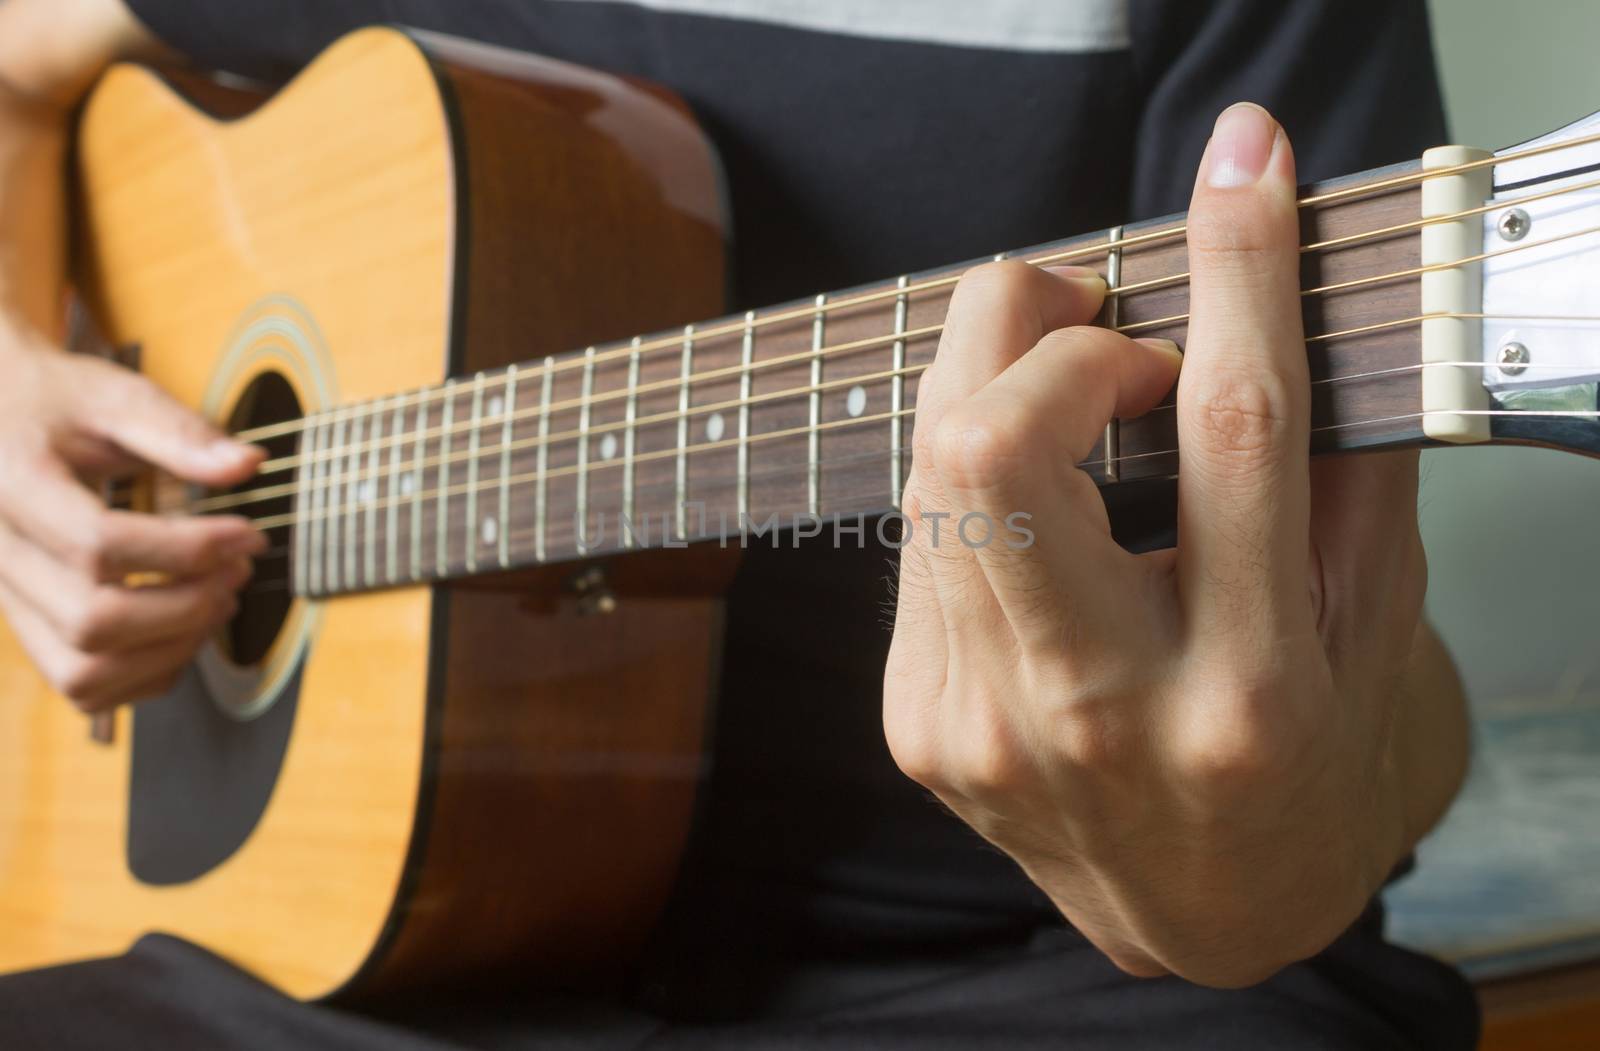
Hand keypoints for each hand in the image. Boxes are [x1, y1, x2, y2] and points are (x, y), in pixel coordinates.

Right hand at [0, 323, 265, 711]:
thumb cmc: (50, 401)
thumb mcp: (109, 393)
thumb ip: (177, 431)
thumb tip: (247, 465)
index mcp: (14, 487)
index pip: (98, 544)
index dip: (188, 549)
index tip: (247, 533)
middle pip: (92, 622)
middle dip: (185, 606)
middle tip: (237, 571)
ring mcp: (10, 599)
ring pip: (82, 673)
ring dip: (169, 650)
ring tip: (218, 602)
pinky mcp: (30, 624)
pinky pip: (84, 686)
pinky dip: (146, 675)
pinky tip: (187, 629)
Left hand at [884, 103, 1431, 986]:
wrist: (1201, 917)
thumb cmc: (1304, 765)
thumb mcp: (1370, 629)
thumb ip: (1340, 471)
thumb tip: (1284, 301)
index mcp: (1245, 692)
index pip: (1234, 436)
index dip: (1237, 275)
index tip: (1244, 171)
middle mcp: (1095, 714)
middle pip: (995, 445)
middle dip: (1033, 320)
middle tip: (1096, 307)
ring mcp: (981, 724)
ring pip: (930, 469)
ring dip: (990, 370)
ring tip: (1071, 377)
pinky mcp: (914, 721)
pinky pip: (919, 530)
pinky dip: (974, 466)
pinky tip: (1034, 483)